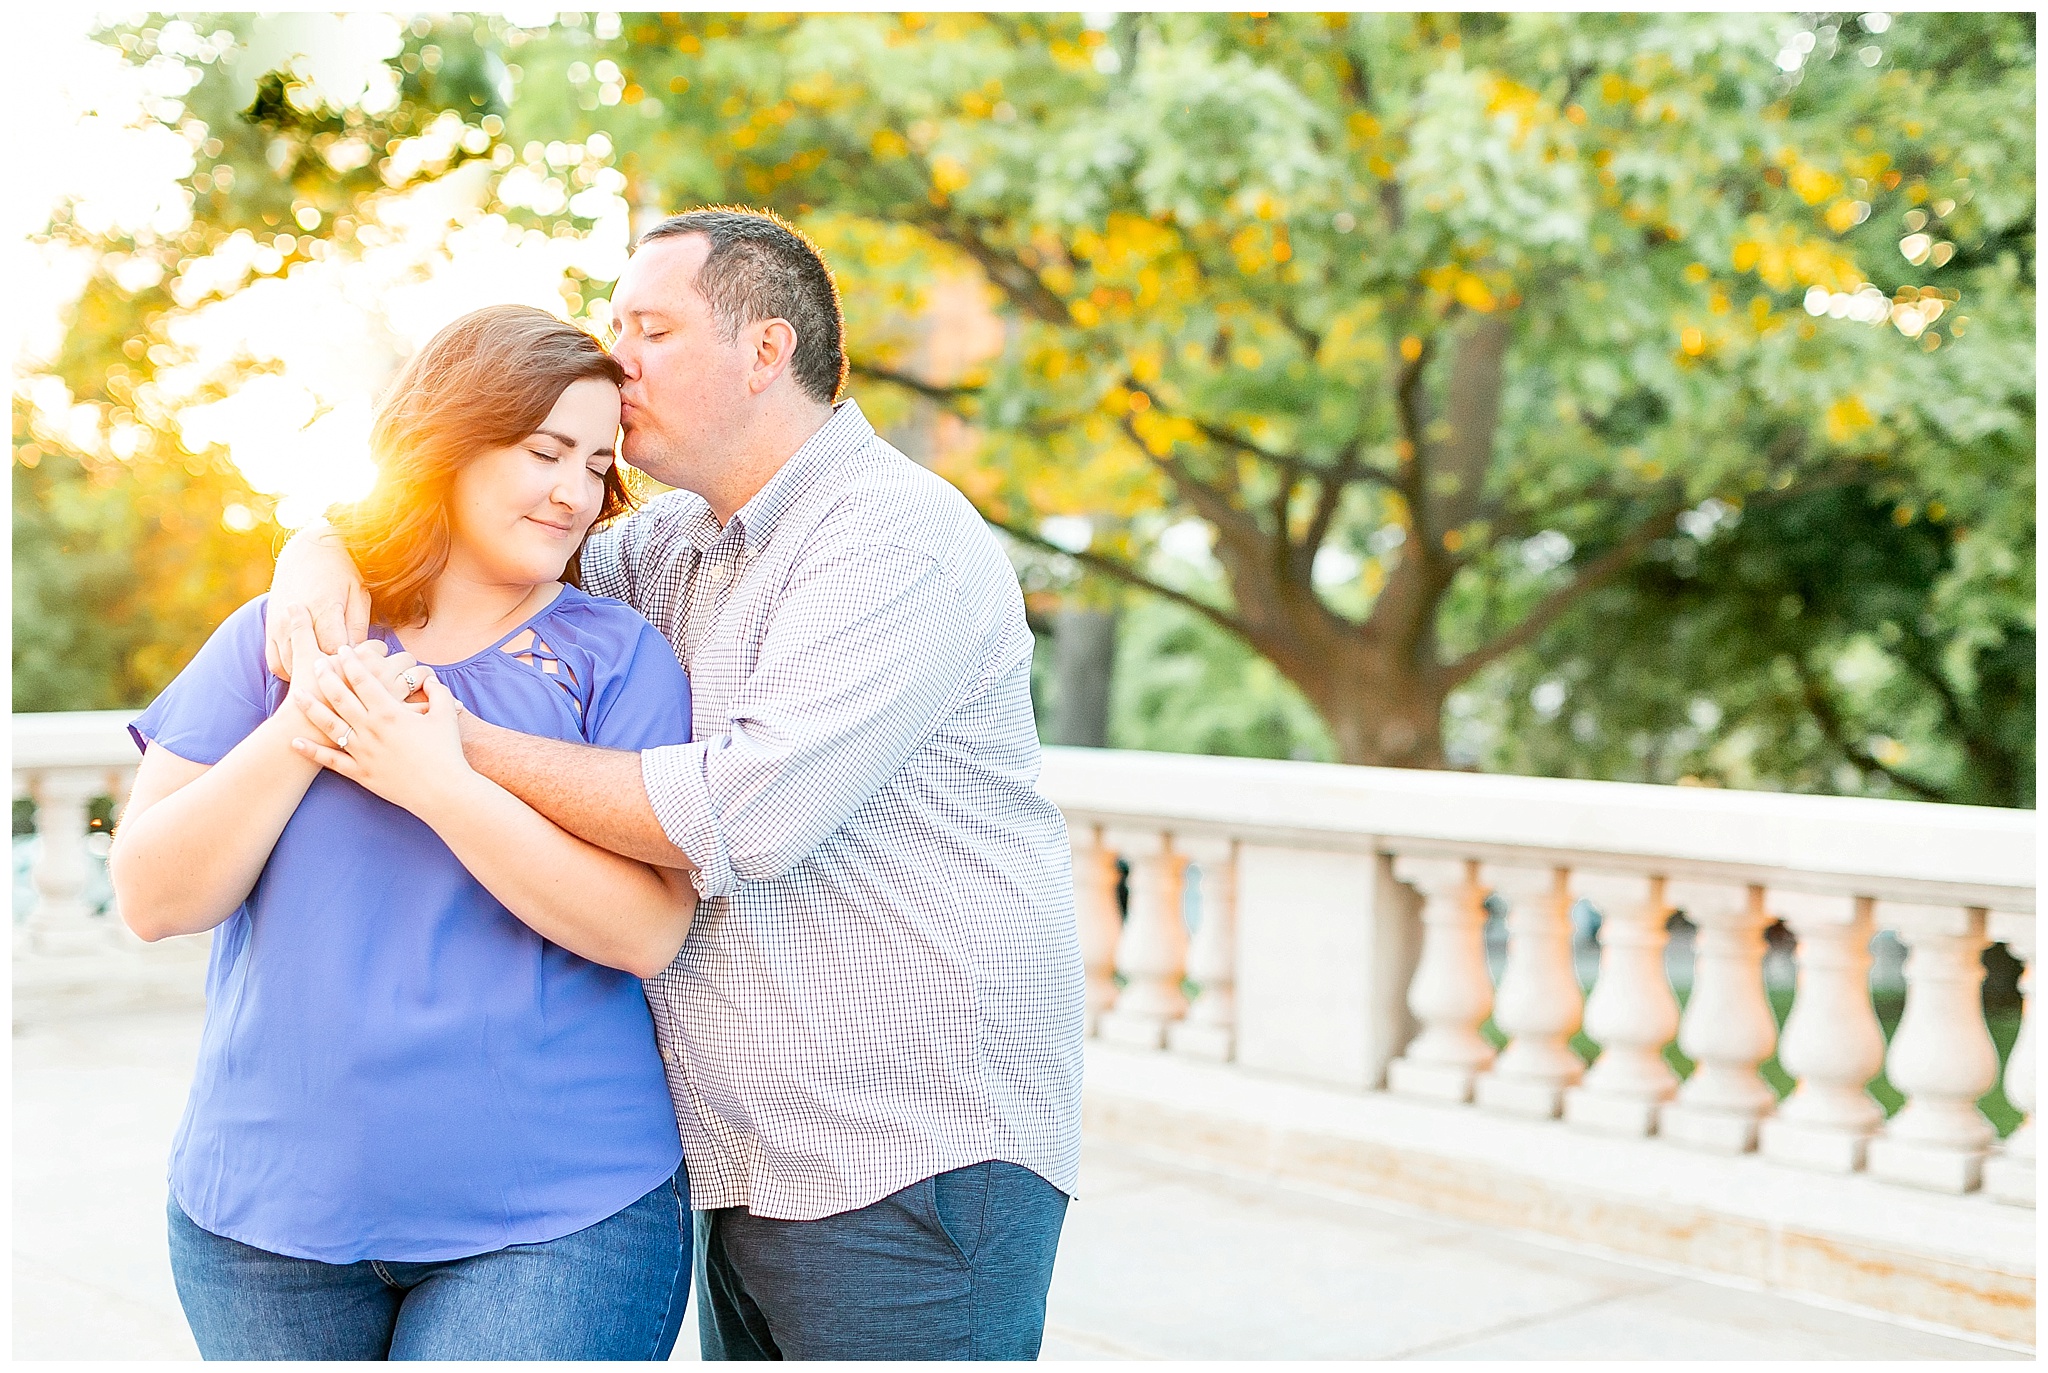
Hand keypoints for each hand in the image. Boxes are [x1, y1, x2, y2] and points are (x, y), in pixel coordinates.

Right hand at [266, 524, 370, 678]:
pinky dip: (292, 671)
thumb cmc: (341, 572)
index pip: (334, 652)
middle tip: (348, 677)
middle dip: (332, 675)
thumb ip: (358, 626)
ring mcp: (279, 626)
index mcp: (324, 608)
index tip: (362, 670)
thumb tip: (358, 657)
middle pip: (312, 663)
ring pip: (292, 668)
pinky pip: (276, 664)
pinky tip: (310, 668)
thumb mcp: (359, 593)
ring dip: (311, 675)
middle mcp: (297, 619)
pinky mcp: (270, 630)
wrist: (306, 551)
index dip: (349, 666)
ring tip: (331, 676)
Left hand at [292, 645, 470, 815]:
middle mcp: (371, 729)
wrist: (443, 791)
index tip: (343, 650)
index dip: (352, 662)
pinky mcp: (360, 773)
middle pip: (341, 697)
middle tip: (318, 662)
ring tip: (296, 694)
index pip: (364, 680)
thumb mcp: (447, 715)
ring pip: (329, 725)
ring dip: (310, 708)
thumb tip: (430, 681)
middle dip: (327, 676)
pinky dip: (311, 751)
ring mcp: (363, 752)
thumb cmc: (447, 753)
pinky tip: (295, 741)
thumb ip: (438, 693)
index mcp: (391, 713)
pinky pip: (330, 761)